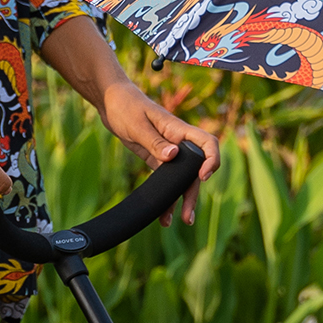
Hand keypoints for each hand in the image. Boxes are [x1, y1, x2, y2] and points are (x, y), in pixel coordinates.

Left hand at [96, 80, 221, 225]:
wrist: (111, 101)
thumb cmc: (125, 105)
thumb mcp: (137, 124)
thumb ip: (155, 141)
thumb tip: (173, 156)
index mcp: (178, 129)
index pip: (207, 143)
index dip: (211, 160)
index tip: (202, 177)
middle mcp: (177, 142)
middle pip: (195, 169)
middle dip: (193, 192)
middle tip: (187, 216)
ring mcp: (168, 151)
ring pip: (181, 178)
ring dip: (181, 198)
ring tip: (180, 221)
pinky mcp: (156, 158)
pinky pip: (165, 179)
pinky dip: (165, 195)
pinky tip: (163, 213)